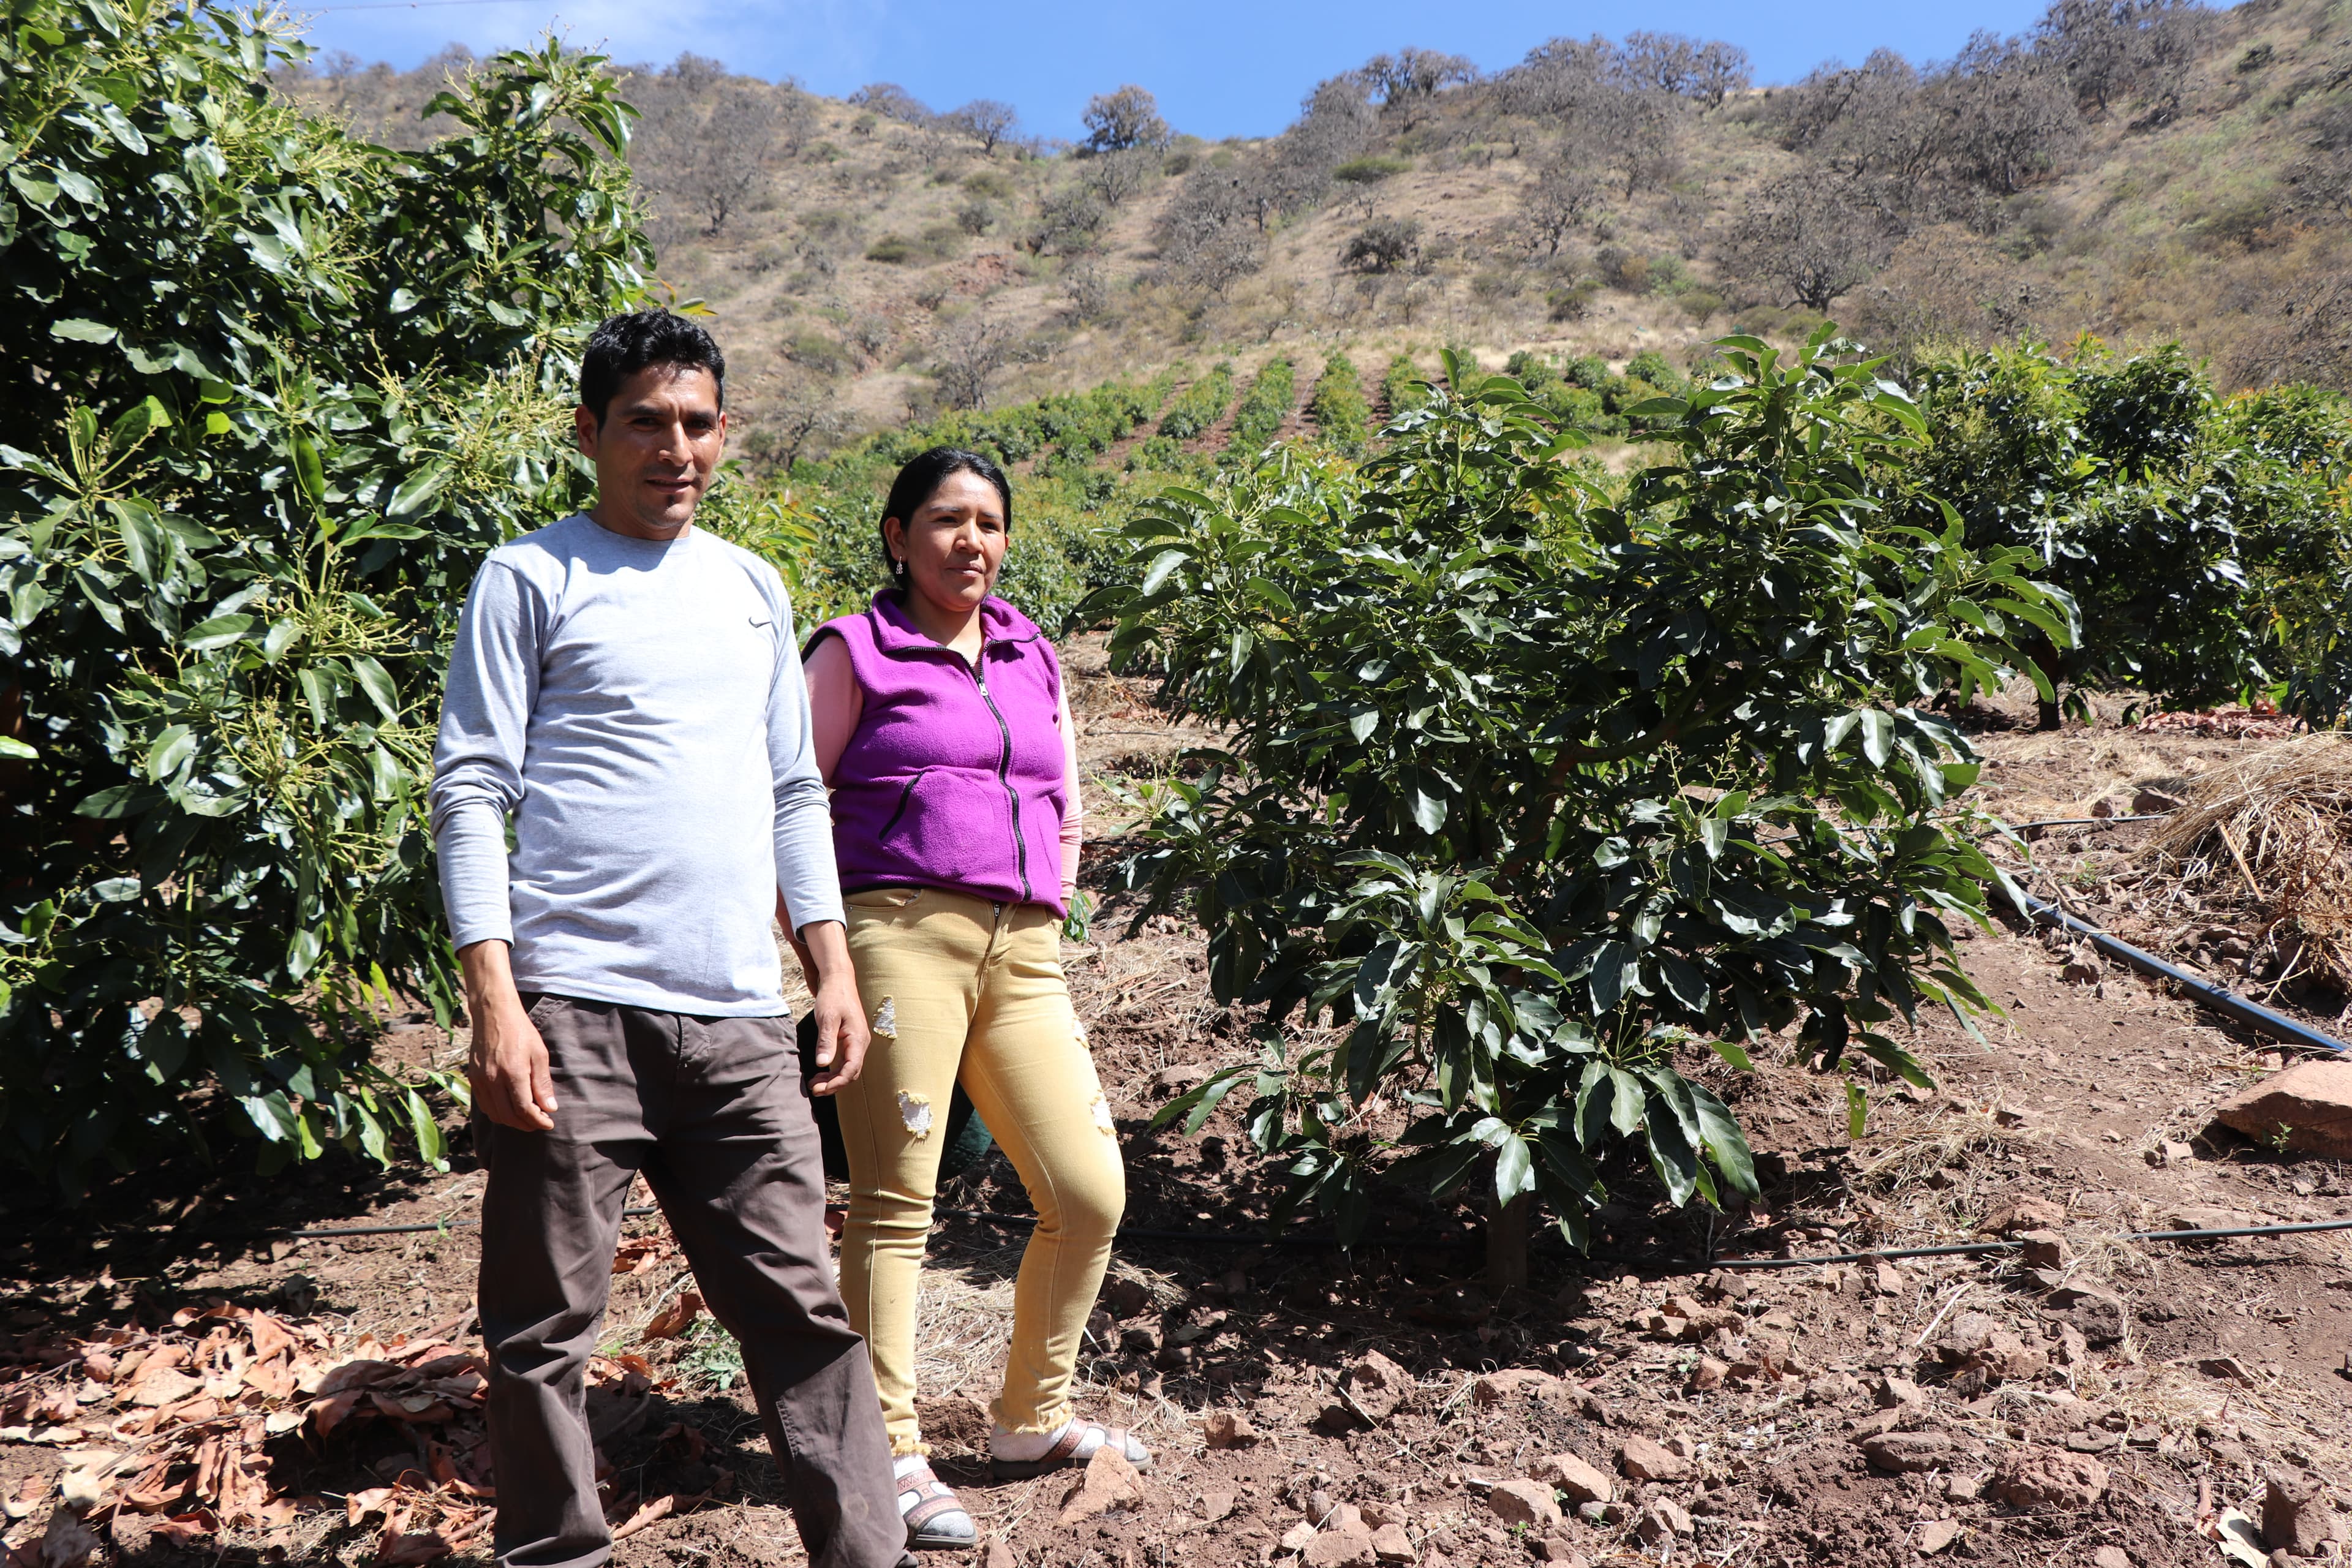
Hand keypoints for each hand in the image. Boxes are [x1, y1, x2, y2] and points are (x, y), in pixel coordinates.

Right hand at [460, 940, 556, 1130]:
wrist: (493, 1014)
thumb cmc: (521, 1031)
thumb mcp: (539, 1054)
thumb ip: (543, 1083)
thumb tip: (550, 1108)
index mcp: (513, 1073)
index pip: (524, 1109)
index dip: (537, 1121)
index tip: (549, 1123)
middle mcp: (493, 1079)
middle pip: (508, 1116)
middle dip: (526, 1124)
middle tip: (539, 1123)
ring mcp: (480, 1080)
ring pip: (495, 1114)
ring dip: (511, 1121)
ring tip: (526, 1118)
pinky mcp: (473, 1078)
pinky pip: (484, 1105)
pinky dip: (498, 1113)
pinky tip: (509, 1109)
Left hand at [798, 919, 869, 1095]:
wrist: (838, 980)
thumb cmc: (833, 996)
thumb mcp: (827, 1018)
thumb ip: (826, 1041)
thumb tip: (822, 1064)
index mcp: (858, 1038)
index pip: (851, 1069)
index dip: (837, 1082)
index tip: (820, 1088)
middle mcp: (861, 1043)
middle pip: (851, 1072)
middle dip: (833, 1084)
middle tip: (813, 1089)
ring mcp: (857, 1042)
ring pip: (848, 1068)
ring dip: (832, 1078)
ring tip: (814, 1083)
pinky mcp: (850, 1040)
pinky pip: (845, 1061)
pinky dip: (833, 1070)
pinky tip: (821, 1071)